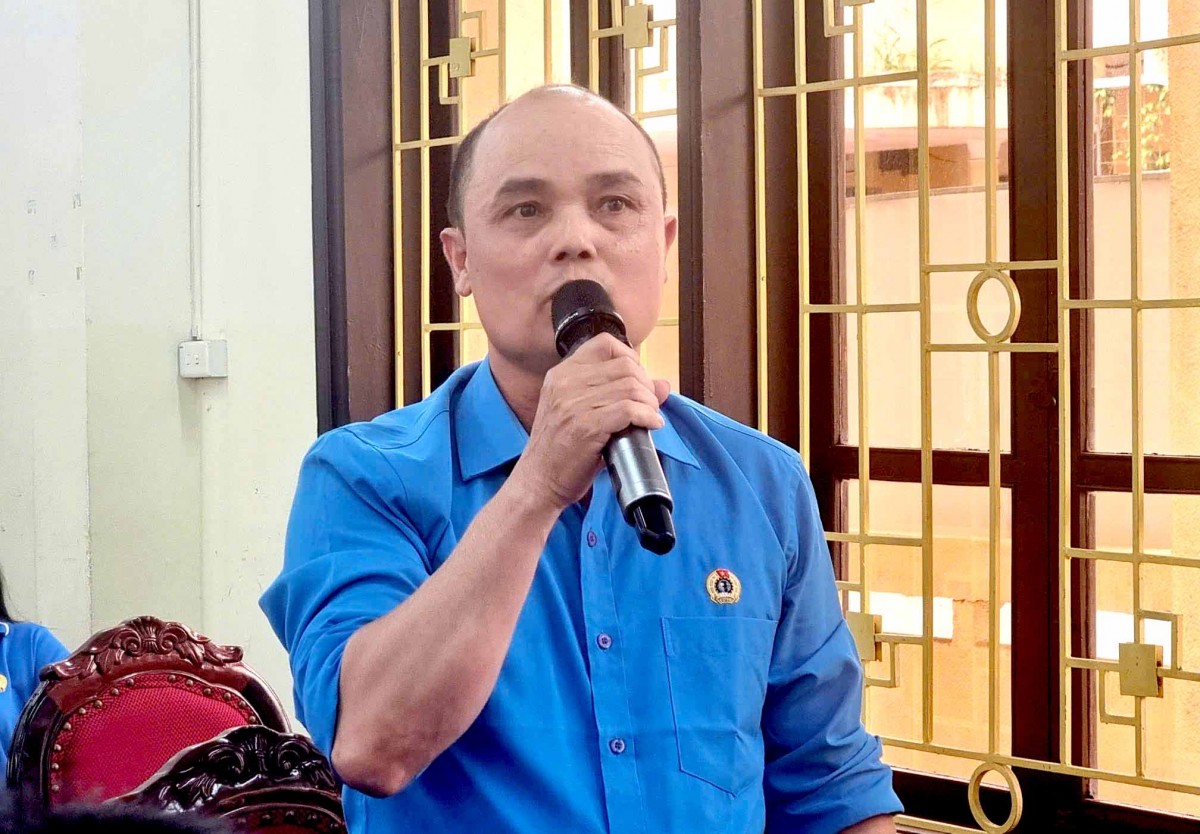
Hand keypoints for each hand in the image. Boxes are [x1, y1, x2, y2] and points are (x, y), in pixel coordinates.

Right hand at [511, 334, 669, 510]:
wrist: (538, 481)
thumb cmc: (561, 450)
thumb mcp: (582, 413)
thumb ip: (618, 393)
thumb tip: (662, 384)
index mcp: (561, 375)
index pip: (604, 344)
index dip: (630, 358)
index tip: (638, 380)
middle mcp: (565, 383)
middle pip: (625, 366)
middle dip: (646, 385)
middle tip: (649, 405)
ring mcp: (573, 404)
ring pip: (630, 387)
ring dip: (649, 403)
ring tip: (649, 417)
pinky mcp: (586, 427)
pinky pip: (629, 409)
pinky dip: (647, 417)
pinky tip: (650, 425)